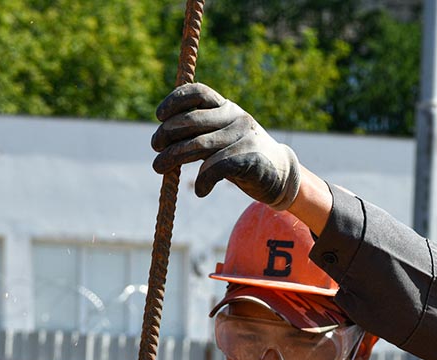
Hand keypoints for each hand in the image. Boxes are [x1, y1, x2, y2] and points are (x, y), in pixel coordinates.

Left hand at [151, 83, 301, 209]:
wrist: (281, 175)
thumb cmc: (242, 156)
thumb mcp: (221, 137)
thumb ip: (199, 133)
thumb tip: (162, 137)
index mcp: (226, 107)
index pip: (198, 93)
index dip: (174, 101)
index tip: (159, 116)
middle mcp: (235, 117)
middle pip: (192, 120)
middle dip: (167, 133)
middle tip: (155, 147)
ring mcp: (243, 137)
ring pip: (200, 144)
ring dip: (173, 156)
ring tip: (159, 167)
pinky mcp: (249, 158)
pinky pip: (216, 167)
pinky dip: (203, 180)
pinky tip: (200, 190)